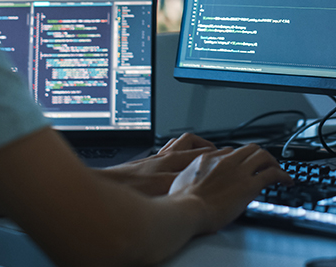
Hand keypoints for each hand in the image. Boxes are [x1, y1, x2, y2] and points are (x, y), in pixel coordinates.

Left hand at [99, 133, 217, 195]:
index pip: (202, 153)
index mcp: (172, 162)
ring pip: (178, 143)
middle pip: (191, 143)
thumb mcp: (163, 191)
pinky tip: (173, 159)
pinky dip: (174, 150)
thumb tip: (202, 187)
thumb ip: (184, 186)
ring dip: (190, 144)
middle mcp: (164, 157)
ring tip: (199, 150)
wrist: (106, 186)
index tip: (229, 156)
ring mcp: (154, 159)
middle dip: (207, 146)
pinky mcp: (145, 163)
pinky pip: (165, 150)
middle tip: (219, 153)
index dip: (217, 155)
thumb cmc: (130, 190)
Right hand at [168, 143, 291, 233]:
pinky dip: (282, 175)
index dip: (240, 158)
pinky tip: (286, 180)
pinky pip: (272, 174)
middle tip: (266, 164)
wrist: (186, 211)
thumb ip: (193, 175)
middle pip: (250, 149)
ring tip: (278, 170)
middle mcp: (225, 161)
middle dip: (260, 155)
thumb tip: (196, 180)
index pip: (231, 151)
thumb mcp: (181, 180)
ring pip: (263, 156)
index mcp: (208, 159)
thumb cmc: (180, 202)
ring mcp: (238, 172)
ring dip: (273, 162)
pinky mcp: (249, 185)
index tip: (245, 165)